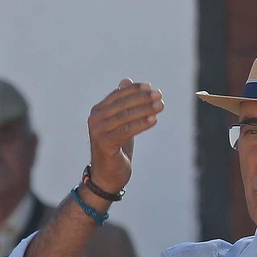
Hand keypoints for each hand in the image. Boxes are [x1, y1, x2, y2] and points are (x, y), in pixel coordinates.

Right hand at [87, 80, 163, 199]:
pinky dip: (141, 124)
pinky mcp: (105, 143)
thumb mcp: (121, 124)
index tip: (151, 87)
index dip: (134, 90)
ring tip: (161, 106)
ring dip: (145, 109)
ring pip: (125, 116)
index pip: (118, 95)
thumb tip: (126, 80)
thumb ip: (123, 104)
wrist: (107, 176)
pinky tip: (154, 120)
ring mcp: (98, 131)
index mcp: (98, 111)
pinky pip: (126, 130)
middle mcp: (95, 119)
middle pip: (122, 104)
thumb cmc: (116, 149)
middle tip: (159, 95)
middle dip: (142, 99)